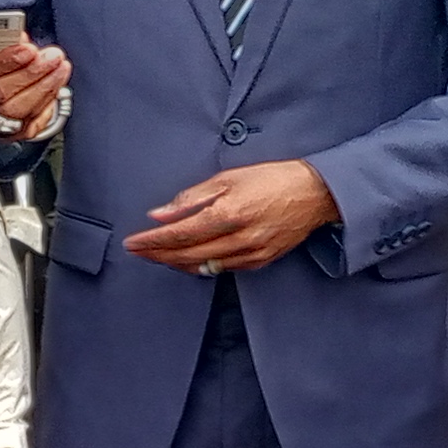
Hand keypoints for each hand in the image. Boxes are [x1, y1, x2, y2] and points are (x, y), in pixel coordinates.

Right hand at [0, 40, 68, 137]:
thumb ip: (0, 43)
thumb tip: (21, 40)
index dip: (6, 61)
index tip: (29, 49)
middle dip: (31, 73)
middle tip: (52, 57)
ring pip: (15, 111)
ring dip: (44, 88)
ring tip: (60, 69)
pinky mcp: (3, 137)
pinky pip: (28, 125)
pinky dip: (45, 104)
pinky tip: (55, 86)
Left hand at [127, 160, 340, 275]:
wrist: (314, 194)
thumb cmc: (272, 179)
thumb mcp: (228, 178)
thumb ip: (192, 198)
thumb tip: (160, 214)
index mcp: (229, 213)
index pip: (179, 233)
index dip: (152, 241)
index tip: (132, 243)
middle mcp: (239, 238)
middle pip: (187, 254)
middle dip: (157, 255)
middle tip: (138, 252)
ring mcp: (251, 253)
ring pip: (203, 266)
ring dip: (176, 262)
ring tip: (157, 255)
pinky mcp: (260, 261)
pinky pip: (222, 270)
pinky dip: (201, 266)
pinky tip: (189, 260)